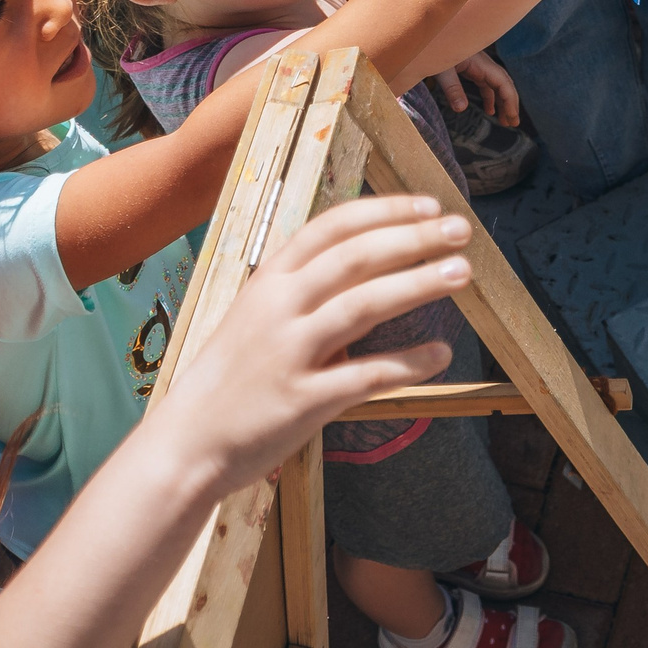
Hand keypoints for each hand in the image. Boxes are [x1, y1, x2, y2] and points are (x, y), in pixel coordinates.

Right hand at [151, 196, 474, 494]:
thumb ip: (304, 292)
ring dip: (418, 284)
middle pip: (355, 257)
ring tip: (462, 273)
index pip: (332, 227)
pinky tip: (441, 353)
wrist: (186, 442)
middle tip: (461, 229)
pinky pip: (365, 375)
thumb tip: (370, 265)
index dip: (384, 210)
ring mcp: (290, 352)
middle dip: (413, 237)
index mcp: (268, 280)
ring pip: (364, 304)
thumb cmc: (229, 378)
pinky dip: (408, 363)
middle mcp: (278, 307)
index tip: (428, 204)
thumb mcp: (255, 317)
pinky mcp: (303, 400)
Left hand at [429, 50, 519, 128]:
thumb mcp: (442, 70)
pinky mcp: (472, 69)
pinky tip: (490, 111)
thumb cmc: (434, 49)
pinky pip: (486, 85)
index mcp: (481, 63)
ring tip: (504, 122)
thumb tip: (461, 109)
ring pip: (497, 86)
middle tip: (513, 123)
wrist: (427, 37)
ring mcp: (478, 66)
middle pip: (504, 84)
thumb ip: (452, 88)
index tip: (512, 118)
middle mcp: (483, 64)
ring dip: (502, 102)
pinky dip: (491, 98)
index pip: (503, 82)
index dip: (510, 100)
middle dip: (511, 103)